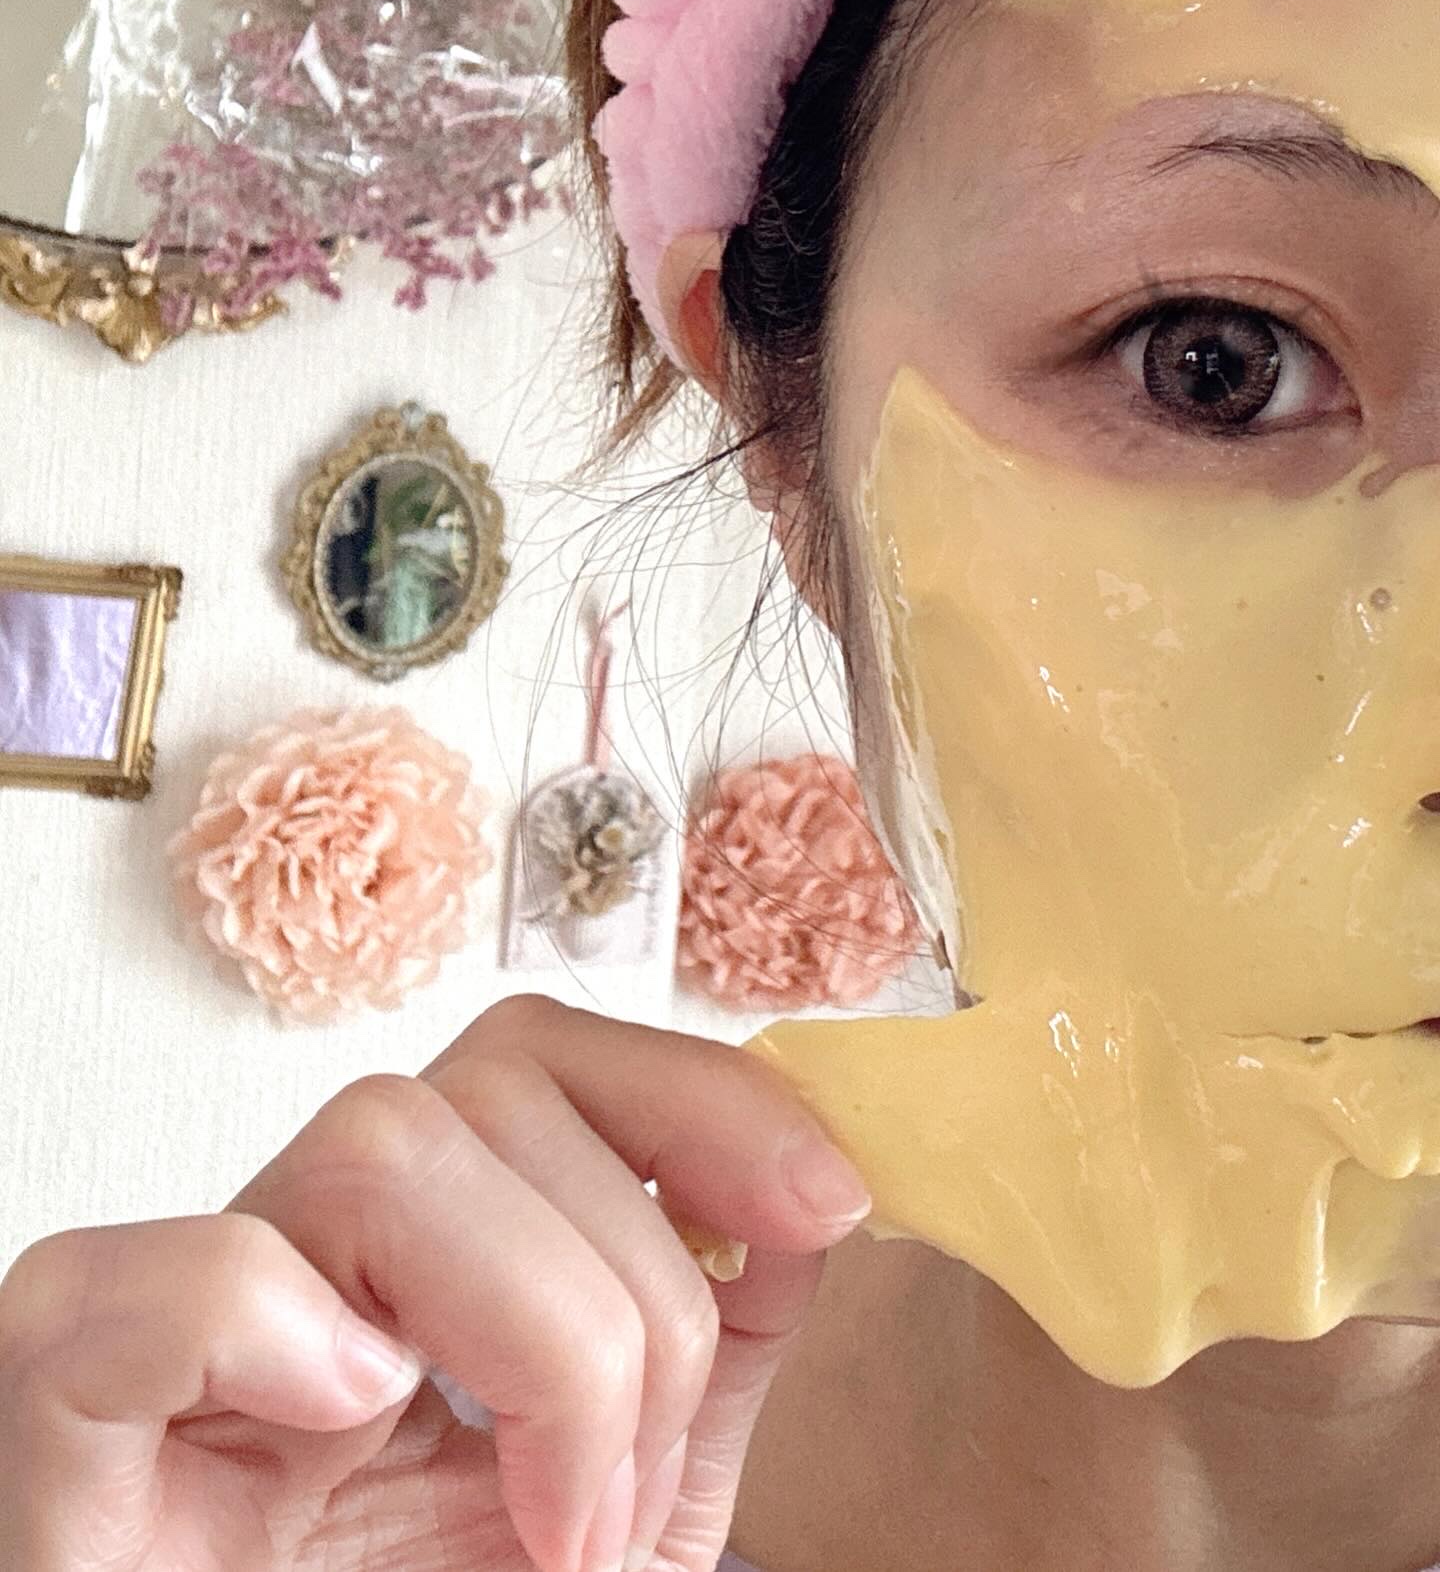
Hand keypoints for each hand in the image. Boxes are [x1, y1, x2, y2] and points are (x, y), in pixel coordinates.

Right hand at [0, 993, 872, 1571]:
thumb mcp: (631, 1498)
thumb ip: (717, 1346)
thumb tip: (805, 1195)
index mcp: (423, 1266)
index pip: (542, 1053)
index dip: (697, 1092)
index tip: (828, 1202)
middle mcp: (301, 1261)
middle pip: (486, 1093)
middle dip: (629, 1299)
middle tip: (620, 1508)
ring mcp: (174, 1341)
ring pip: (371, 1143)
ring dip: (526, 1334)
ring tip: (543, 1532)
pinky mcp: (60, 1433)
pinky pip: (111, 1290)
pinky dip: (256, 1321)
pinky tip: (347, 1415)